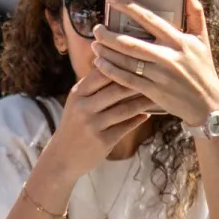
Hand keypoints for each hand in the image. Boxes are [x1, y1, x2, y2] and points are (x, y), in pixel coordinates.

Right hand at [37, 67, 154, 183]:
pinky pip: (125, 127)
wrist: (62, 157)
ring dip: (143, 102)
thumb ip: (93, 86)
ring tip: (156, 96)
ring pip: (124, 109)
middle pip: (116, 90)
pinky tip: (147, 114)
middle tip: (156, 76)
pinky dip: (138, 119)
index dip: (121, 66)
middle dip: (137, 83)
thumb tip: (116, 63)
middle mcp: (84, 107)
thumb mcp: (77, 102)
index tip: (139, 60)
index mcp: (78, 93)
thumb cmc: (74, 125)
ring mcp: (93, 125)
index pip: (102, 73)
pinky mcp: (102, 141)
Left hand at [91, 0, 218, 127]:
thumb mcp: (202, 39)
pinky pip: (127, 80)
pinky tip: (100, 63)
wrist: (208, 104)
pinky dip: (111, 71)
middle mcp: (168, 57)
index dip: (128, 7)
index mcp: (178, 41)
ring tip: (95, 44)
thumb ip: (195, 12)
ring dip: (107, 52)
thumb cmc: (203, 68)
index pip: (149, 20)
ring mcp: (159, 76)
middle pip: (131, 43)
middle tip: (96, 28)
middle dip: (109, 35)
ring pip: (126, 62)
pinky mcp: (153, 92)